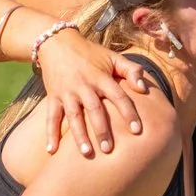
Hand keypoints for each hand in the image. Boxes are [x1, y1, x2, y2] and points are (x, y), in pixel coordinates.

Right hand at [36, 29, 151, 158]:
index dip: (128, 112)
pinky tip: (51, 150)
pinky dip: (50, 133)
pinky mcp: (53, 96)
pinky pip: (51, 117)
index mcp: (101, 77)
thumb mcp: (112, 57)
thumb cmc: (90, 53)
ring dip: (79, 135)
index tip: (137, 130)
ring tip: (86, 153)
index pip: (118, 96)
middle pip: (94, 110)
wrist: (57, 43)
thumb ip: (131, 70)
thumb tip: (145, 89)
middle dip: (102, 130)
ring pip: (73, 116)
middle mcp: (84, 86)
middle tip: (108, 150)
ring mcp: (67, 92)